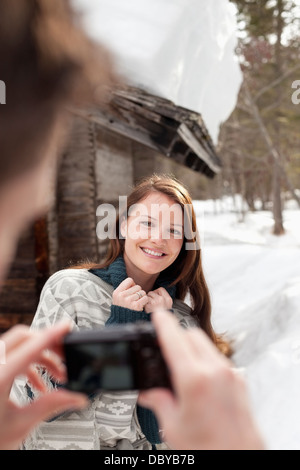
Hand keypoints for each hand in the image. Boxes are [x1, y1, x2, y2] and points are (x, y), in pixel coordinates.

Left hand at [0, 321, 87, 449]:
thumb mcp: (21, 424)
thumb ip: (50, 406)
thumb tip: (75, 396)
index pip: (29, 347)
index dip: (51, 335)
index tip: (66, 326)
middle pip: (23, 338)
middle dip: (48, 343)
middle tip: (65, 354)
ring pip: (18, 345)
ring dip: (40, 356)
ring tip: (57, 375)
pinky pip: (11, 356)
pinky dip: (28, 365)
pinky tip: (39, 384)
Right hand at [112, 278, 147, 311]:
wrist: (123, 321)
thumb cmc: (123, 308)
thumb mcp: (118, 298)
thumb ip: (124, 290)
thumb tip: (133, 282)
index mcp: (117, 292)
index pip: (129, 280)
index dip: (132, 285)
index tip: (131, 291)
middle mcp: (122, 295)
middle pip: (137, 286)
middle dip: (138, 292)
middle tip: (135, 299)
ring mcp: (129, 300)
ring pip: (142, 292)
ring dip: (142, 297)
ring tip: (137, 302)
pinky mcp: (136, 305)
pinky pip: (145, 298)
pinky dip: (145, 301)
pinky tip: (140, 305)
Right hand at [138, 310, 264, 449]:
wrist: (237, 462)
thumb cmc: (209, 450)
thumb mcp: (173, 427)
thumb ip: (158, 402)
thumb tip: (148, 393)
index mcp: (195, 379)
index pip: (175, 338)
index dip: (163, 323)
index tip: (157, 314)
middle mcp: (217, 372)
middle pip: (193, 334)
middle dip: (177, 334)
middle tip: (163, 345)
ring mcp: (231, 375)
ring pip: (207, 345)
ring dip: (191, 346)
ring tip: (179, 365)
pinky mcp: (239, 382)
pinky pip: (218, 359)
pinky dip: (205, 359)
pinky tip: (196, 377)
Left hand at [144, 287, 172, 313]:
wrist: (160, 325)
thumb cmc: (162, 315)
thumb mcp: (167, 305)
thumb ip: (163, 298)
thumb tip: (154, 292)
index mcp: (168, 299)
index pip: (161, 289)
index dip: (156, 292)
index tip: (156, 297)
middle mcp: (162, 299)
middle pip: (152, 292)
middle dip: (150, 297)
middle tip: (152, 304)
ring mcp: (155, 302)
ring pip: (147, 296)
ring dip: (147, 301)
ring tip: (150, 307)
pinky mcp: (149, 305)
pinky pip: (144, 301)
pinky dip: (144, 305)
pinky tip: (147, 309)